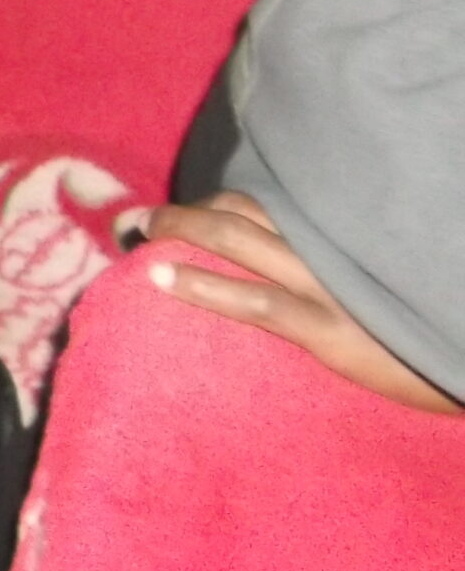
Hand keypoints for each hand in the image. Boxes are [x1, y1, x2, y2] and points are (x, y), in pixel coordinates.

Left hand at [141, 193, 458, 413]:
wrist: (464, 365)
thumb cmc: (416, 328)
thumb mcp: (372, 287)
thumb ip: (328, 270)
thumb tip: (274, 268)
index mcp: (333, 240)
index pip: (261, 206)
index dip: (210, 205)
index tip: (177, 211)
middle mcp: (326, 251)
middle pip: (240, 212)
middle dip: (182, 213)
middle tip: (140, 220)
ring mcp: (325, 287)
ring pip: (236, 240)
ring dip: (177, 232)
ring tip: (137, 236)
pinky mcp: (327, 330)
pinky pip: (254, 300)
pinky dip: (201, 284)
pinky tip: (161, 279)